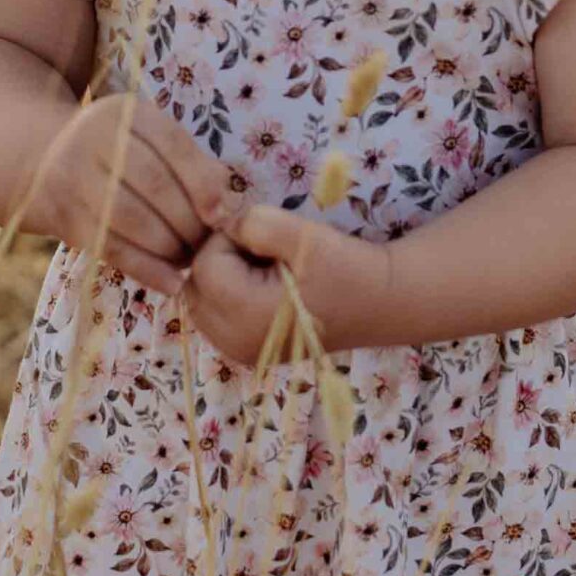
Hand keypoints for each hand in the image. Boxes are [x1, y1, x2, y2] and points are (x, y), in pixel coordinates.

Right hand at [15, 92, 233, 294]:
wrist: (39, 159)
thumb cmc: (115, 151)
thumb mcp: (146, 137)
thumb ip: (188, 162)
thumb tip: (227, 204)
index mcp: (125, 113)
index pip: (172, 145)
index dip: (202, 183)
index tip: (222, 215)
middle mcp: (94, 138)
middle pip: (153, 184)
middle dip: (188, 221)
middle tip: (208, 245)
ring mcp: (73, 176)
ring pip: (130, 218)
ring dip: (169, 247)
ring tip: (191, 261)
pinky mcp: (63, 216)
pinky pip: (109, 248)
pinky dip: (145, 270)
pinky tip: (171, 284)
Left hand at [181, 206, 394, 365]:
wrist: (380, 303)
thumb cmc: (346, 268)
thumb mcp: (304, 236)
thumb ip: (257, 223)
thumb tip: (224, 223)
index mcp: (246, 316)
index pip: (204, 264)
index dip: (229, 240)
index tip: (265, 238)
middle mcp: (234, 343)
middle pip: (194, 286)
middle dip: (218, 261)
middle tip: (262, 254)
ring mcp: (238, 352)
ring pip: (200, 302)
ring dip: (221, 279)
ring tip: (262, 270)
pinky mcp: (245, 352)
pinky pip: (214, 317)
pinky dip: (228, 297)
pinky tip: (262, 289)